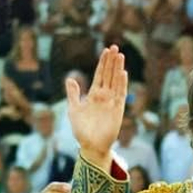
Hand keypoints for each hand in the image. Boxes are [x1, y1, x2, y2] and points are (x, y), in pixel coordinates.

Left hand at [67, 46, 127, 165]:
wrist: (90, 146)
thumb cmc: (81, 130)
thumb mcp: (73, 109)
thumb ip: (73, 94)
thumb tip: (70, 78)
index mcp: (94, 95)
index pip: (100, 75)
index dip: (103, 63)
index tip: (105, 51)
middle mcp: (104, 96)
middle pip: (109, 75)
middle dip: (112, 61)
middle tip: (114, 47)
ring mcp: (112, 102)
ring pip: (116, 81)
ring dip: (118, 69)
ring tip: (120, 55)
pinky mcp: (117, 110)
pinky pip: (120, 94)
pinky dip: (122, 84)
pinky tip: (122, 73)